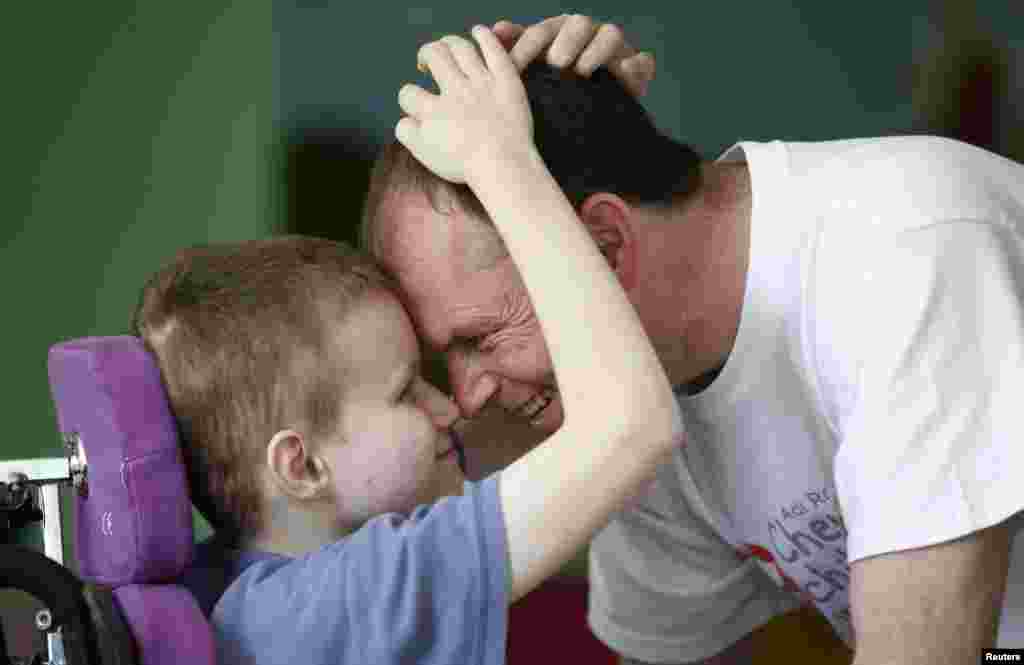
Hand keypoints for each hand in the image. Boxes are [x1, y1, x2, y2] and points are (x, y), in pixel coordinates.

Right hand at [399, 27, 532, 184]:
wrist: (505, 167)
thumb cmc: (467, 167)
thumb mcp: (427, 156)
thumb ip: (409, 134)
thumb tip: (404, 119)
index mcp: (433, 111)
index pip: (408, 93)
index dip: (409, 96)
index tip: (416, 101)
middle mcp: (454, 91)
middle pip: (434, 56)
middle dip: (426, 54)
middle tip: (427, 61)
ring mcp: (481, 83)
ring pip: (460, 47)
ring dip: (450, 42)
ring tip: (448, 45)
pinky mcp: (506, 80)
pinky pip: (493, 49)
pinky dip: (484, 36)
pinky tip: (478, 32)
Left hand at [492, 14, 655, 97]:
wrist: (587, 116)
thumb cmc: (551, 90)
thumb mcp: (529, 74)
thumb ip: (511, 53)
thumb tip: (493, 29)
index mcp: (557, 33)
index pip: (540, 32)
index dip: (527, 47)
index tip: (514, 67)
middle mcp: (586, 34)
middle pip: (578, 24)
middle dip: (567, 40)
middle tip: (555, 62)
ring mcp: (613, 49)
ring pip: (611, 34)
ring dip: (598, 49)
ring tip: (584, 70)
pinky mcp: (635, 68)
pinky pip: (641, 61)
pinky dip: (636, 65)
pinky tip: (627, 74)